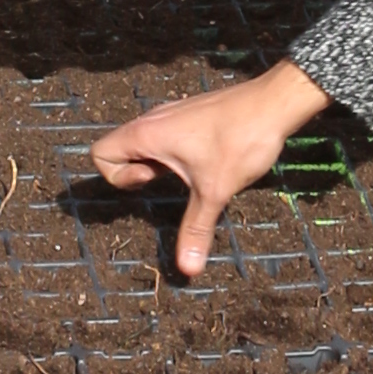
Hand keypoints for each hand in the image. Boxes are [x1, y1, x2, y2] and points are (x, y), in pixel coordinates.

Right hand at [91, 61, 328, 280]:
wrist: (273, 103)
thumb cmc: (239, 141)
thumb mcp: (214, 191)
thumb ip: (195, 229)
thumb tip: (188, 270)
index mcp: (147, 134)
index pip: (99, 153)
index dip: (118, 176)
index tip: (154, 178)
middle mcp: (152, 120)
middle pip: (116, 149)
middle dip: (135, 173)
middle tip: (168, 179)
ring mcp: (170, 114)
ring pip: (142, 143)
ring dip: (154, 163)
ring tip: (187, 173)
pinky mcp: (188, 115)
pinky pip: (163, 137)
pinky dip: (171, 153)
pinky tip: (201, 162)